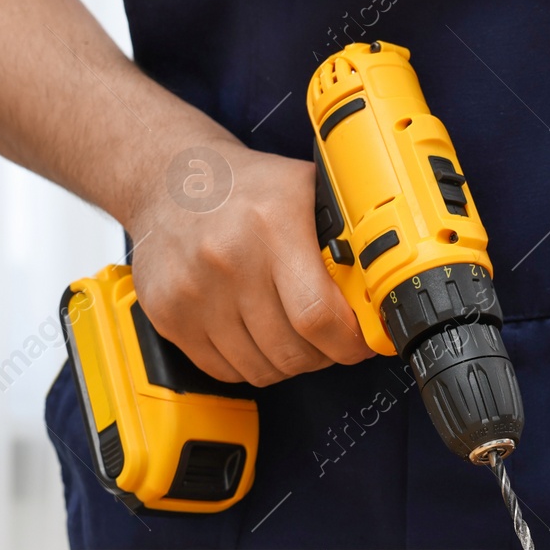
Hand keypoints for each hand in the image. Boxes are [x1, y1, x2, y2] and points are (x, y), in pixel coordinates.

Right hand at [128, 142, 372, 385]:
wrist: (168, 180)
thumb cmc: (245, 188)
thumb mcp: (304, 188)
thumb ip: (345, 233)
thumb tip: (381, 286)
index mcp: (272, 225)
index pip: (318, 316)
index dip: (347, 343)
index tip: (357, 343)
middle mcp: (229, 259)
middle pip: (291, 352)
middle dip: (322, 355)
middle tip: (327, 339)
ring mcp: (193, 293)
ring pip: (260, 369)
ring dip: (285, 363)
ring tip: (290, 335)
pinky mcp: (168, 316)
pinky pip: (223, 370)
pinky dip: (247, 363)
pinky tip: (254, 335)